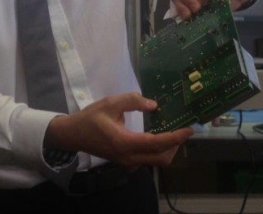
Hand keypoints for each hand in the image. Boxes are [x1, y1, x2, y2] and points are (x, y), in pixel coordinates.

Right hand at [44, 92, 192, 166]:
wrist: (72, 135)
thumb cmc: (90, 118)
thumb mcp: (109, 103)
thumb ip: (132, 101)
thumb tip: (153, 105)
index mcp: (125, 142)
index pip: (157, 143)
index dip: (176, 137)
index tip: (189, 129)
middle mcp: (129, 156)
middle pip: (162, 158)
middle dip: (175, 146)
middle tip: (182, 130)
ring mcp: (127, 161)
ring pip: (156, 161)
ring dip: (167, 149)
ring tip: (172, 133)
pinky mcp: (125, 161)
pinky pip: (148, 159)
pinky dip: (157, 151)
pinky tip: (158, 137)